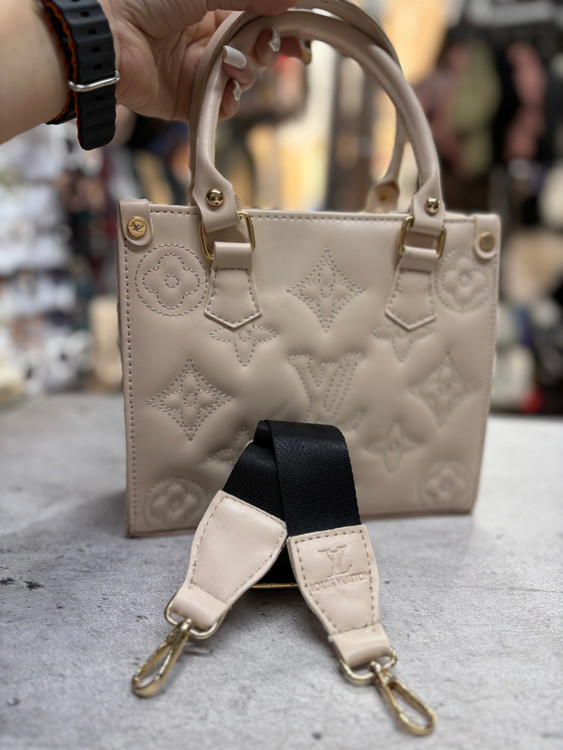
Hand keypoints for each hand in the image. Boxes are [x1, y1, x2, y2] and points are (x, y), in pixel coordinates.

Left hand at [99, 0, 301, 121]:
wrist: (108, 39)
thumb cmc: (145, 1)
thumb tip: (290, 0)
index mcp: (209, 8)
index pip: (256, 18)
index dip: (278, 26)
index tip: (299, 33)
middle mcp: (206, 39)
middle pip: (255, 51)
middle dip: (266, 50)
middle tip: (264, 48)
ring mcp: (198, 71)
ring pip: (243, 80)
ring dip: (246, 73)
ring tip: (231, 65)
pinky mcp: (189, 100)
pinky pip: (222, 107)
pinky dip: (229, 101)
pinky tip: (226, 91)